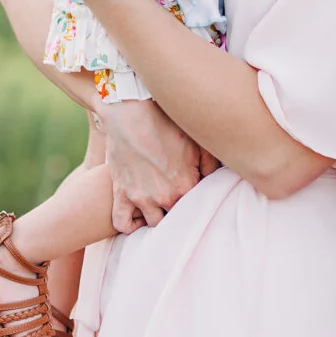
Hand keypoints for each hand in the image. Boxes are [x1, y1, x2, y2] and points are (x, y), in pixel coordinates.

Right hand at [98, 97, 203, 232]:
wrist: (130, 111)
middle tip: (181, 199)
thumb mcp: (196, 140)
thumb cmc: (164, 122)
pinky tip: (139, 216)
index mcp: (185, 186)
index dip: (198, 199)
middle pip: (177, 218)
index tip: (197, 192)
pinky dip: (130, 225)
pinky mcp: (121, 194)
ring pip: (153, 223)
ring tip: (162, 207)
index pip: (198, 206)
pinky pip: (122, 223)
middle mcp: (164, 197)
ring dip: (159, 217)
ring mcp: (141, 198)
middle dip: (180, 211)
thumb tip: (214, 177)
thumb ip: (210, 164)